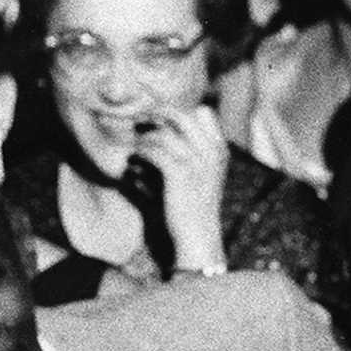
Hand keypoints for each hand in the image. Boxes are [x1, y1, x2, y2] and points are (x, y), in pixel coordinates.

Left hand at [132, 103, 230, 273]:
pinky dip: (140, 153)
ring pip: (164, 132)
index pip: (204, 113)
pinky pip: (154, 151)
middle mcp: (211, 152)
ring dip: (144, 136)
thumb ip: (186, 155)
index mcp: (219, 150)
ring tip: (133, 144)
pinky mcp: (179, 174)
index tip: (161, 118)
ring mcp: (196, 162)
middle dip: (158, 114)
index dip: (180, 112)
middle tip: (139, 119)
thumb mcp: (199, 178)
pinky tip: (132, 160)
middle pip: (182, 115)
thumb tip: (156, 136)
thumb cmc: (193, 210)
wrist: (198, 238)